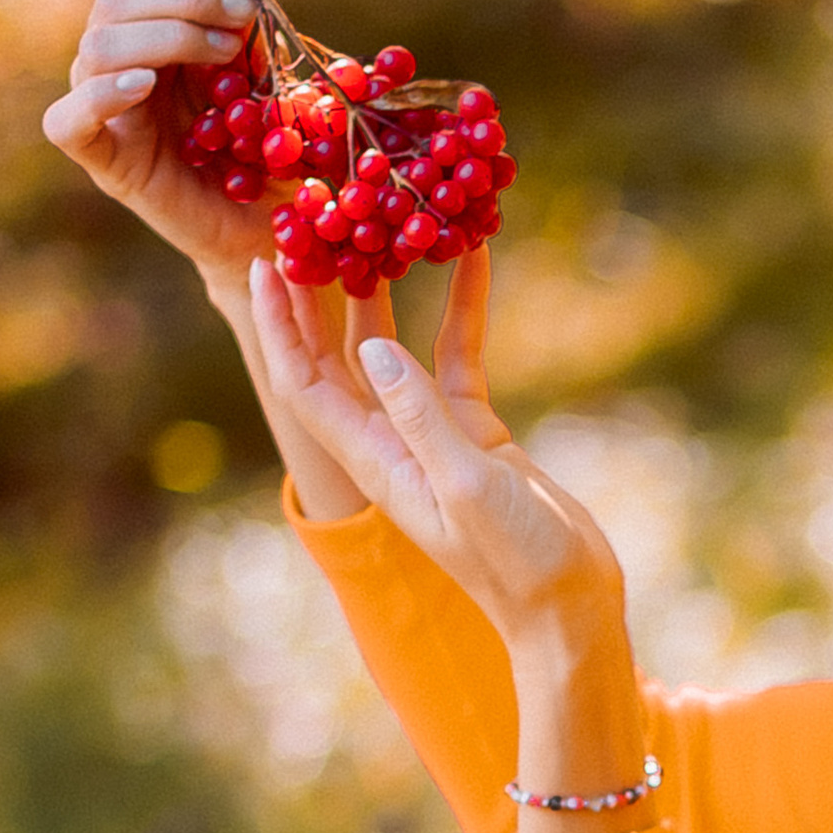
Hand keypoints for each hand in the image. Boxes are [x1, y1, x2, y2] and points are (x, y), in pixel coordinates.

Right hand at [44, 0, 302, 293]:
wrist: (268, 224)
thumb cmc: (266, 142)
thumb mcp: (264, 66)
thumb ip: (245, 5)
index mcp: (148, 23)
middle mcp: (116, 57)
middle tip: (243, 17)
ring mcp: (104, 109)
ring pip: (98, 45)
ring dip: (165, 35)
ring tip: (223, 54)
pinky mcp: (102, 159)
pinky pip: (68, 120)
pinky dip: (102, 95)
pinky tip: (145, 85)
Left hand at [255, 258, 615, 642]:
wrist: (569, 604)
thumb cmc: (516, 562)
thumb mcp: (467, 486)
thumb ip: (422, 418)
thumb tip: (375, 347)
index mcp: (374, 461)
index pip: (306, 384)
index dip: (279, 326)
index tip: (263, 264)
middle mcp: (391, 443)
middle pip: (335, 359)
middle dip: (315, 297)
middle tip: (307, 228)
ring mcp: (431, 434)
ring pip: (393, 349)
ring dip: (383, 291)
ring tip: (377, 227)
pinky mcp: (475, 430)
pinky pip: (458, 356)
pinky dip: (464, 309)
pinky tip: (474, 258)